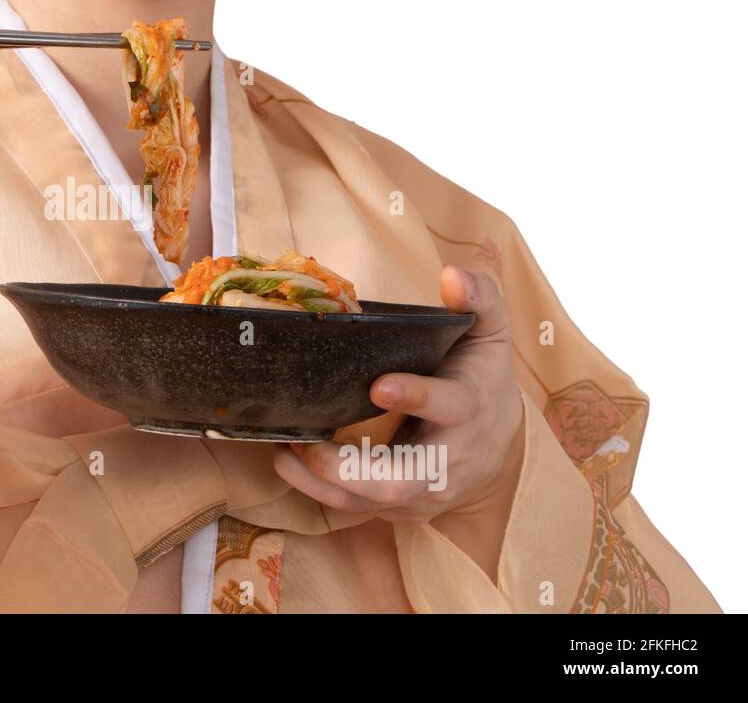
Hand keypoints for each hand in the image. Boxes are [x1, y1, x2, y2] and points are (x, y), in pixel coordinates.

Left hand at [273, 266, 525, 577]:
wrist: (499, 449)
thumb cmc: (482, 379)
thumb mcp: (490, 334)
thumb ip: (479, 300)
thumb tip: (453, 275)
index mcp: (471, 407)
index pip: (451, 407)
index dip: (417, 397)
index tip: (378, 385)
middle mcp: (449, 458)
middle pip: (403, 479)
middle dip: (350, 467)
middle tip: (306, 438)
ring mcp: (425, 489)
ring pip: (373, 501)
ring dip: (323, 481)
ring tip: (285, 449)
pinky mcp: (402, 506)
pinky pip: (358, 509)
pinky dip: (319, 491)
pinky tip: (288, 462)